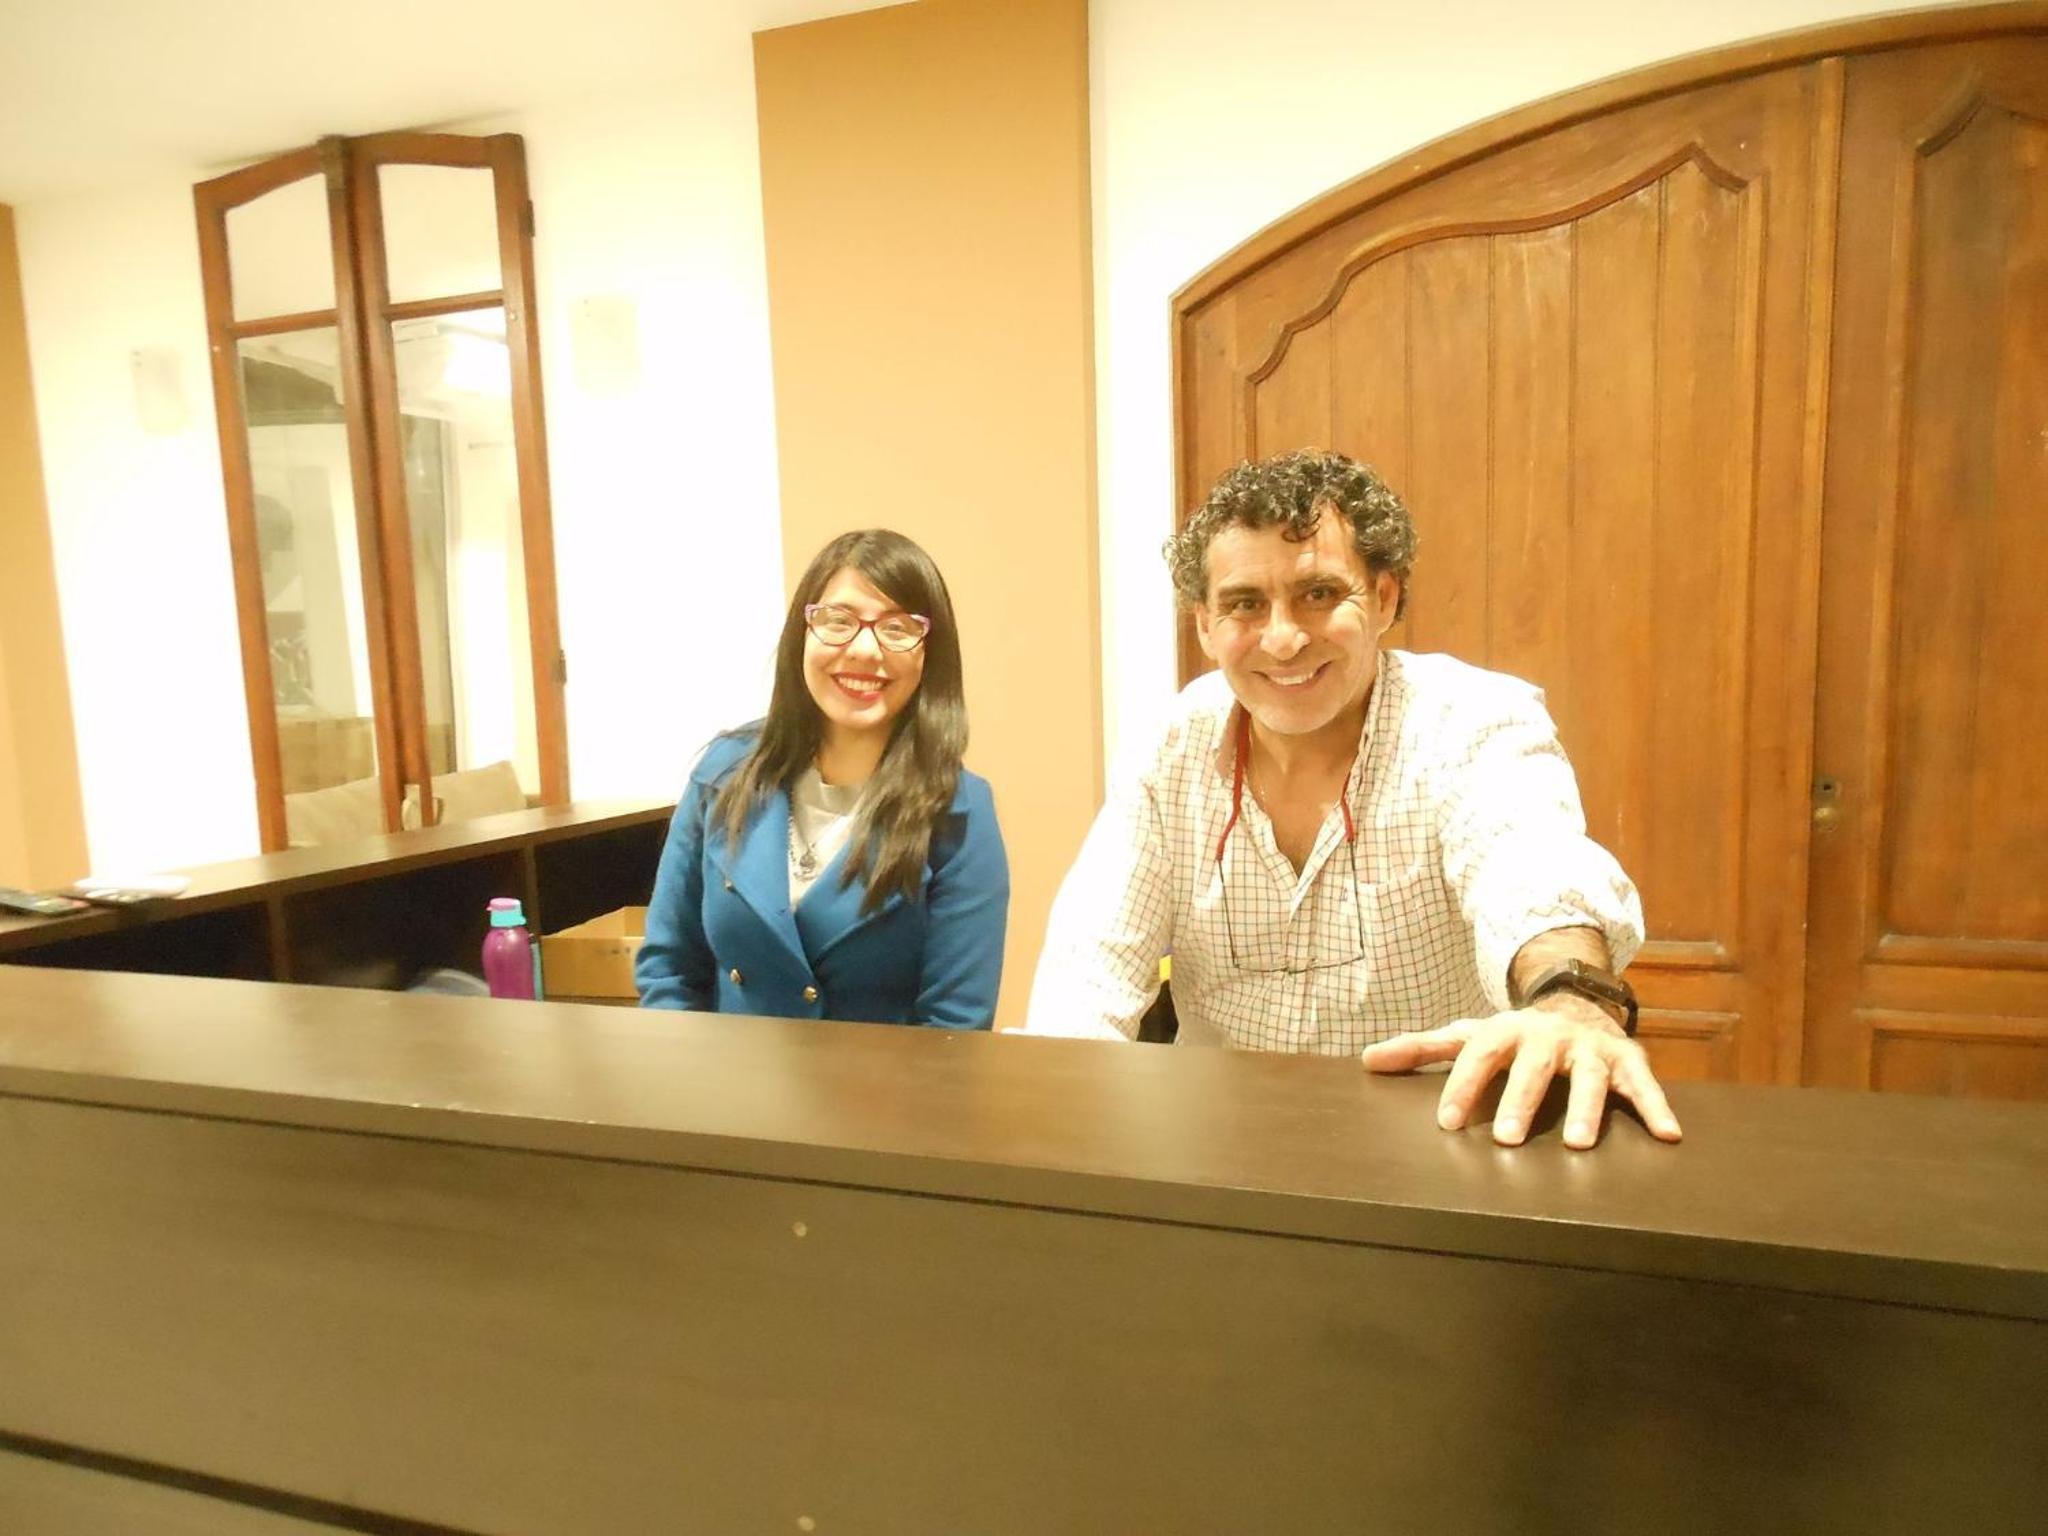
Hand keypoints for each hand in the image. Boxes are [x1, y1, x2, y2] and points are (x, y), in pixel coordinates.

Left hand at [1360, 997, 1682, 1149]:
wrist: (1574, 1004)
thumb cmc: (1513, 1037)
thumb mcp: (1470, 1035)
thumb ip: (1423, 1049)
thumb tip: (1368, 1060)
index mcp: (1506, 1031)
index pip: (1479, 1055)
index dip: (1462, 1086)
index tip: (1447, 1122)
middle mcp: (1548, 1037)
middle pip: (1532, 1066)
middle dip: (1520, 1099)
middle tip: (1506, 1138)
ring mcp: (1589, 1048)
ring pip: (1588, 1076)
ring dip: (1586, 1108)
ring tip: (1578, 1145)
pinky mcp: (1627, 1061)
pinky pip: (1644, 1085)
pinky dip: (1656, 1107)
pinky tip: (1668, 1135)